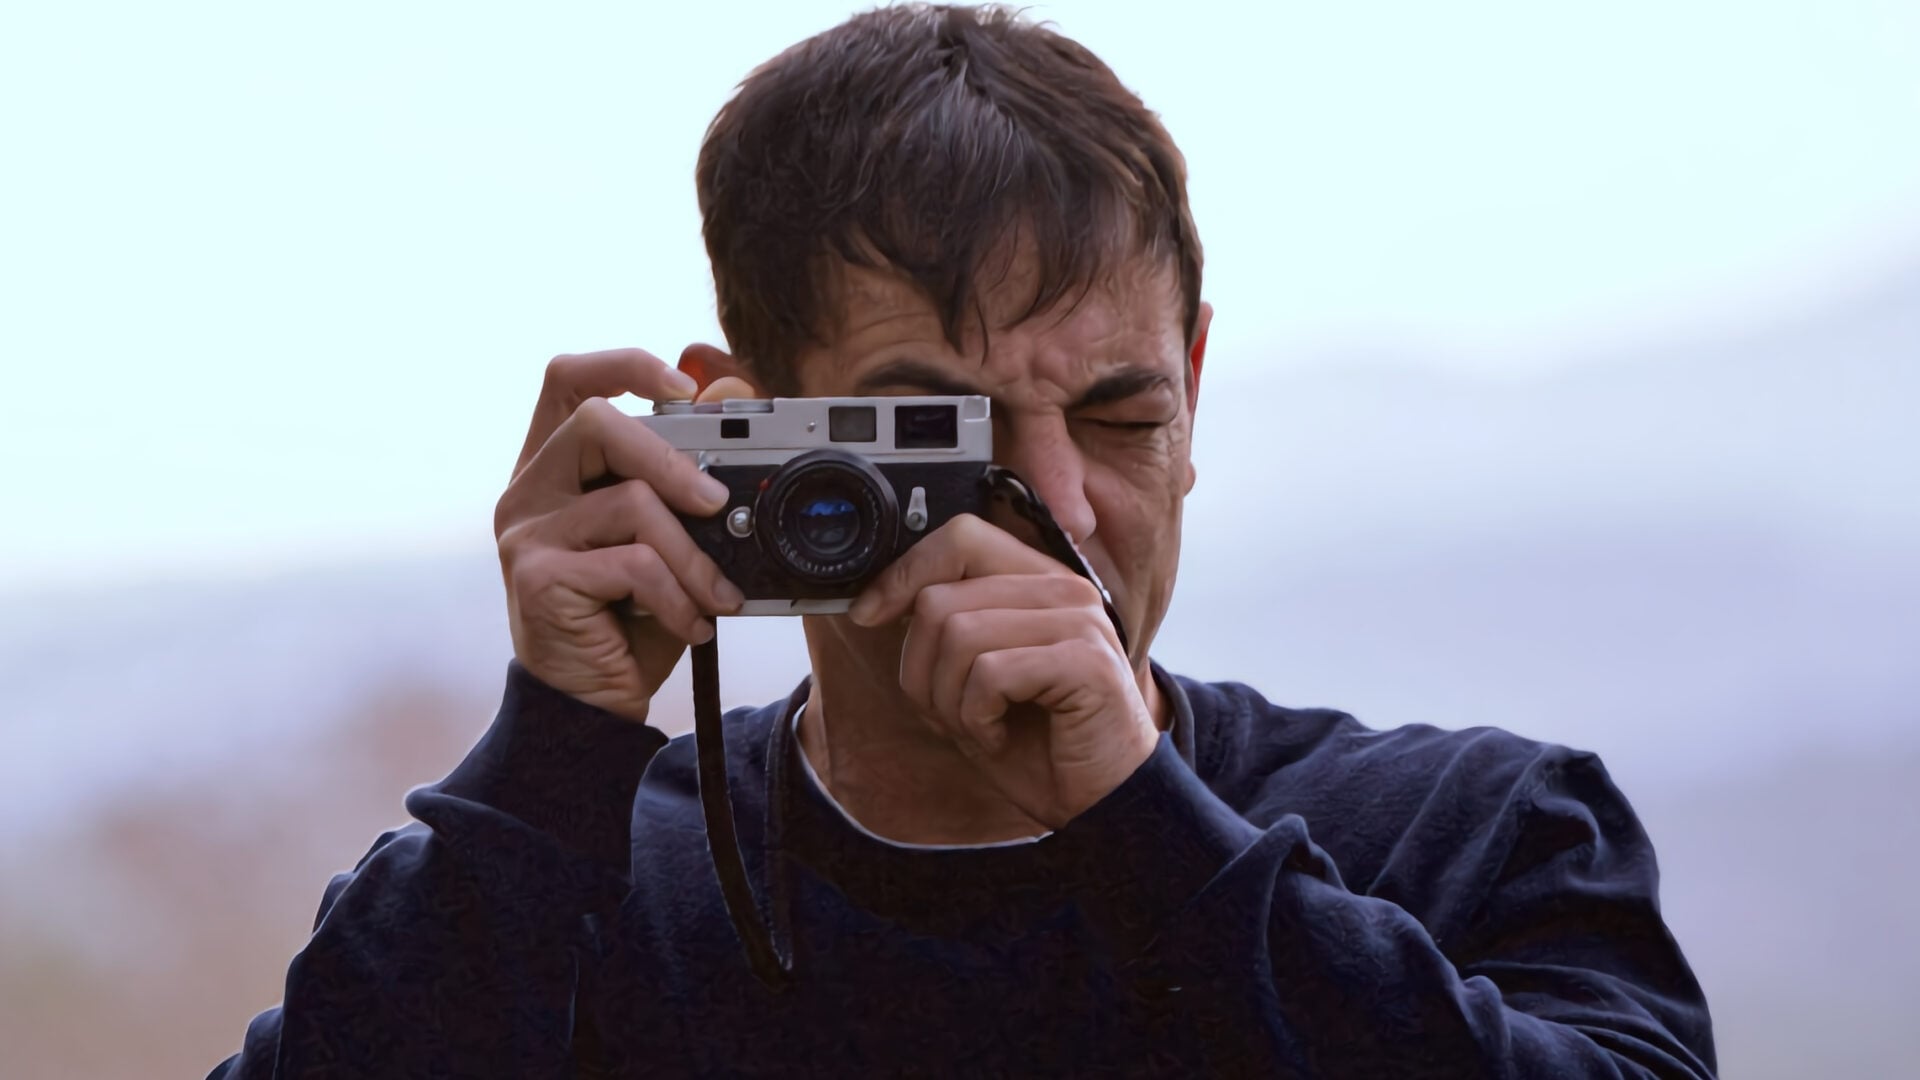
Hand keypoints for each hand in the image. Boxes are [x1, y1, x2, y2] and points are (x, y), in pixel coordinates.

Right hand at [494, 348, 752, 720]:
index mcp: (553, 468)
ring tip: (716, 596)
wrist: (590, 704)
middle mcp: (527, 490)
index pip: (568, 379)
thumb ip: (686, 473)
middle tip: (718, 505)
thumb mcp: (665, 540)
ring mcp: (525, 533)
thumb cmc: (628, 616)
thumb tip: (734, 390)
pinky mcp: (537, 577)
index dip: (624, 365)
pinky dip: (679, 597)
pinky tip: (691, 626)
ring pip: (631, 502)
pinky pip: (632, 564)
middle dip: (672, 458)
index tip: (684, 387)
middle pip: (594, 421)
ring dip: (692, 556)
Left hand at [847, 515, 1158, 827]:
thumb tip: (875, 602)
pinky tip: (999, 738)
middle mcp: (1063, 589)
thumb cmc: (1035, 743)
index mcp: (1038, 581)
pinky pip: (990, 673)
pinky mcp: (1086, 661)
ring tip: (980, 726)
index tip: (869, 615)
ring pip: (958, 635)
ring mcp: (1079, 621)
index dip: (904, 574)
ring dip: (949, 701)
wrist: (1099, 804)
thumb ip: (943, 629)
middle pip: (941, 599)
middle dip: (921, 669)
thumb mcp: (972, 679)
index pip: (962, 537)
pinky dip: (977, 718)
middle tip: (951, 712)